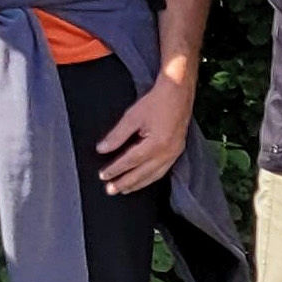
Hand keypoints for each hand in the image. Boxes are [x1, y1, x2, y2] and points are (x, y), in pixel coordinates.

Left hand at [95, 73, 197, 194]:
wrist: (179, 91)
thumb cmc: (156, 101)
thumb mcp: (132, 116)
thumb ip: (117, 135)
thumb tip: (102, 149)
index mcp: (156, 144)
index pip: (130, 161)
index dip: (115, 169)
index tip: (102, 176)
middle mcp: (167, 152)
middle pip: (143, 173)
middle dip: (125, 182)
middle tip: (110, 190)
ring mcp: (175, 153)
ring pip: (154, 175)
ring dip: (139, 184)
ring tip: (125, 190)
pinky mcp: (178, 150)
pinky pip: (163, 170)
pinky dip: (151, 177)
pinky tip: (144, 179)